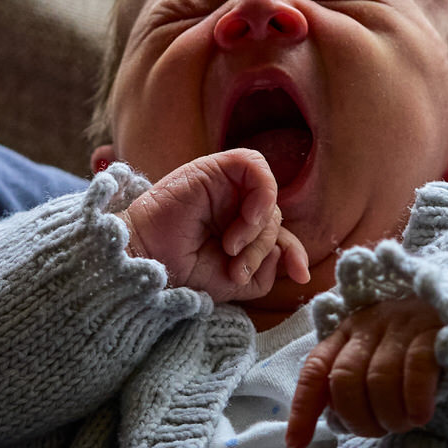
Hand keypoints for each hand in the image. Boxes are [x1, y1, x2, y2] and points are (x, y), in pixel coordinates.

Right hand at [119, 149, 310, 302]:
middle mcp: (234, 204)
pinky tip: (246, 219)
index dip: (294, 252)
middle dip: (262, 249)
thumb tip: (284, 254)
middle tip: (236, 270)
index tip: (301, 275)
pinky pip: (254, 166)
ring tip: (230, 249)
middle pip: (273, 218)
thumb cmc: (181, 271)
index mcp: (238, 228)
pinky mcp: (213, 168)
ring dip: (257, 230)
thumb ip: (264, 269)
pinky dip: (261, 193)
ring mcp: (224, 185)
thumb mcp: (233, 281)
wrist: (147, 262)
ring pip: (267, 196)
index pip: (278, 233)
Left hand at [286, 298, 444, 447]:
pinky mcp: (434, 329)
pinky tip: (421, 416)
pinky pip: (416, 369)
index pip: (315, 371)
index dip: (302, 410)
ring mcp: (401, 323)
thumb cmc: (413, 355)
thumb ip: (350, 389)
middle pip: (345, 379)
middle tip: (379, 432)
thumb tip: (325, 427)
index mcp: (345, 334)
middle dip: (358, 418)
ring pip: (379, 378)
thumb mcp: (375, 366)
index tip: (296, 445)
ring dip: (389, 414)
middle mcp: (368, 324)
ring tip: (404, 425)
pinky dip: (415, 400)